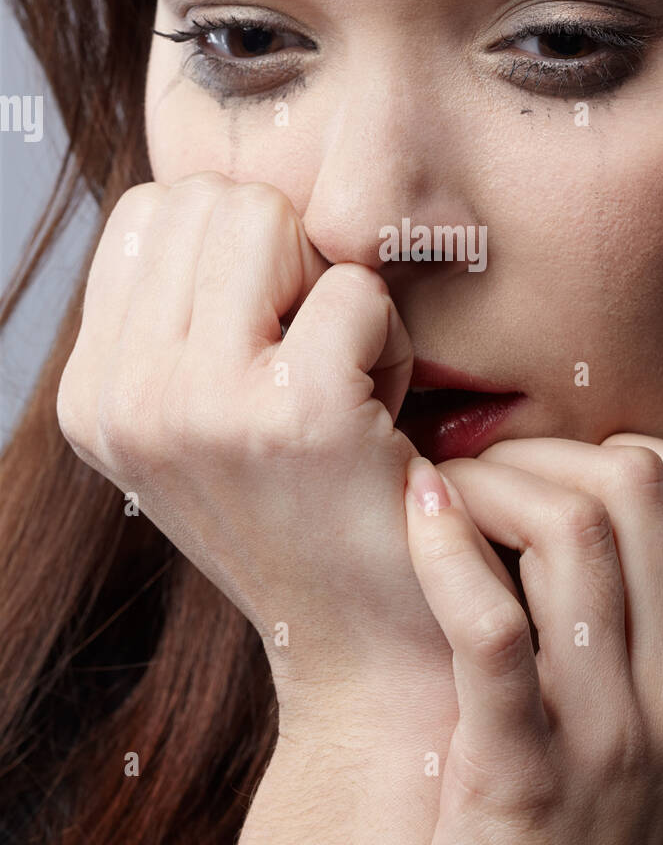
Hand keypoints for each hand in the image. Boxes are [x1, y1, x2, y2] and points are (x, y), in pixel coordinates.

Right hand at [57, 172, 457, 710]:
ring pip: (272, 221)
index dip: (238, 254)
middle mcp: (124, 399)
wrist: (367, 648)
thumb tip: (214, 196)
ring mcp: (200, 406)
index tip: (268, 343)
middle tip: (313, 356)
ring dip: (330, 289)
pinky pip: (354, 288)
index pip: (155, 211)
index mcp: (92, 395)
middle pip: (211, 200)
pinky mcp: (294, 416)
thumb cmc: (303, 513)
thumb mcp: (200, 422)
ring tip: (343, 378)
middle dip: (284, 259)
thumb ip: (181, 316)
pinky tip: (383, 412)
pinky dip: (387, 338)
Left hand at [404, 435, 662, 844]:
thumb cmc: (554, 823)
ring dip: (485, 484)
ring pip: (571, 533)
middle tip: (475, 480)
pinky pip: (493, 627)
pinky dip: (447, 551)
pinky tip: (415, 518)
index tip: (550, 473)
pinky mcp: (521, 773)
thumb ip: (612, 622)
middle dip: (541, 452)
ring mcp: (604, 734)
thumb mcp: (619, 721)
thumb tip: (550, 494)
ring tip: (435, 500)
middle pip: (638, 488)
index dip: (629, 451)